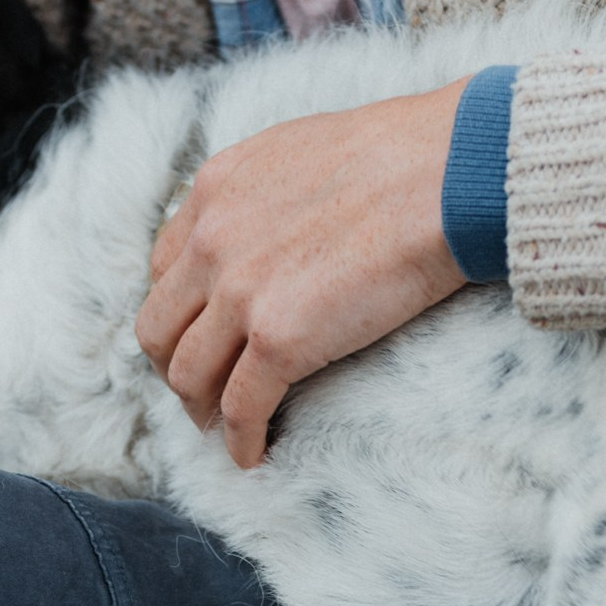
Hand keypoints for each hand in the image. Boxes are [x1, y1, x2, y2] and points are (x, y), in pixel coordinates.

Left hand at [136, 77, 470, 465]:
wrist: (446, 174)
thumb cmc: (404, 156)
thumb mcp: (304, 150)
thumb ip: (267, 190)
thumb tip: (278, 223)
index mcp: (216, 190)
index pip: (164, 267)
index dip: (178, 311)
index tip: (199, 333)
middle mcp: (212, 242)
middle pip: (160, 328)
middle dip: (173, 367)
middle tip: (200, 390)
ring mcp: (240, 294)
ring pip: (188, 375)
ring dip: (200, 410)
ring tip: (223, 429)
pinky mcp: (278, 341)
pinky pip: (240, 409)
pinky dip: (239, 441)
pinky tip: (253, 455)